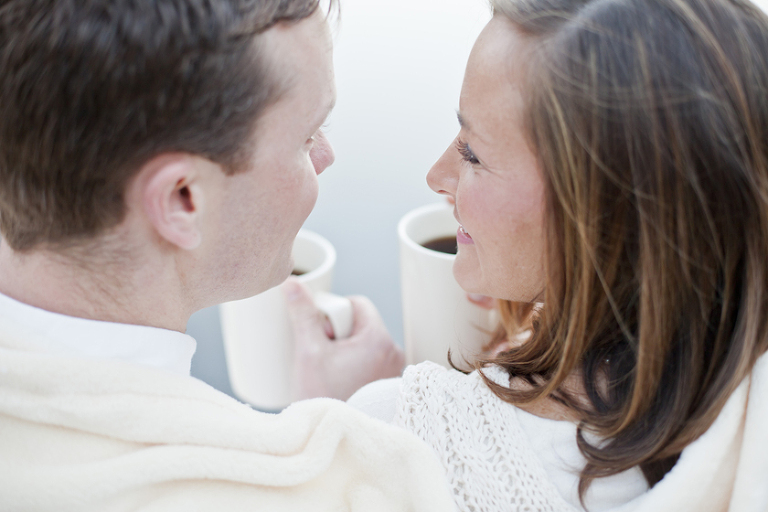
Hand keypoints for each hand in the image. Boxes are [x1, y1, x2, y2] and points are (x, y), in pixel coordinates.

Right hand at [284, 279, 404, 400]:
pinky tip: (342, 382)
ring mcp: (396, 370)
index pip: (357, 303)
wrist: (334, 437)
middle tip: (324, 356)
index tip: (322, 334)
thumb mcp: (309, 352)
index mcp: (378, 339)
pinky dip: (357, 365)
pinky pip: (373, 361)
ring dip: (348, 350)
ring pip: (366, 343)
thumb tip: (292, 283)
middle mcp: (395, 351)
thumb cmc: (325, 396)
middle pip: (362, 324)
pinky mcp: (392, 384)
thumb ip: (303, 314)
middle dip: (340, 334)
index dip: (335, 313)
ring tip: (332, 372)